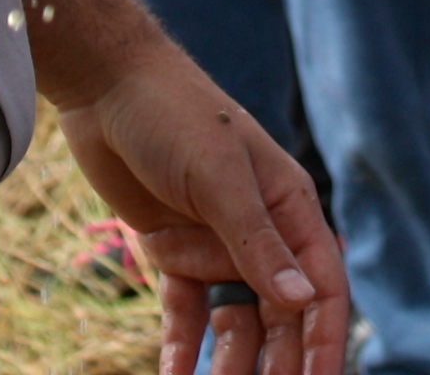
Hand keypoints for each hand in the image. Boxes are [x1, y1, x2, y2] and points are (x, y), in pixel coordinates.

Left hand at [61, 40, 352, 374]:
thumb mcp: (219, 178)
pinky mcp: (171, 249)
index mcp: (288, 206)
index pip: (320, 284)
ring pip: (233, 320)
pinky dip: (181, 347)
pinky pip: (184, 312)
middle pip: (278, 314)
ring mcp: (213, 243)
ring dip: (229, 362)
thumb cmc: (174, 114)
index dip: (324, 337)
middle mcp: (258, 230)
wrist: (104, 83)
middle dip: (277, 361)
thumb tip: (302, 300)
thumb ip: (258, 242)